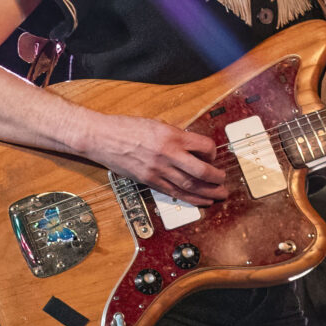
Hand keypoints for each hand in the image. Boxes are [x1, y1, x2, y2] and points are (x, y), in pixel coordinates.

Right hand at [84, 114, 226, 205]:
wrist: (101, 138)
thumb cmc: (125, 128)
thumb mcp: (156, 124)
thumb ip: (175, 136)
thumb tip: (191, 146)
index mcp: (172, 136)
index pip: (205, 147)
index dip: (214, 153)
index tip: (213, 156)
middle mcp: (168, 154)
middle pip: (201, 171)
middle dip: (216, 178)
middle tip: (223, 181)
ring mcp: (158, 169)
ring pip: (190, 185)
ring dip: (208, 192)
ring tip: (219, 195)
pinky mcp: (149, 180)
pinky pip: (174, 192)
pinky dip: (190, 198)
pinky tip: (200, 200)